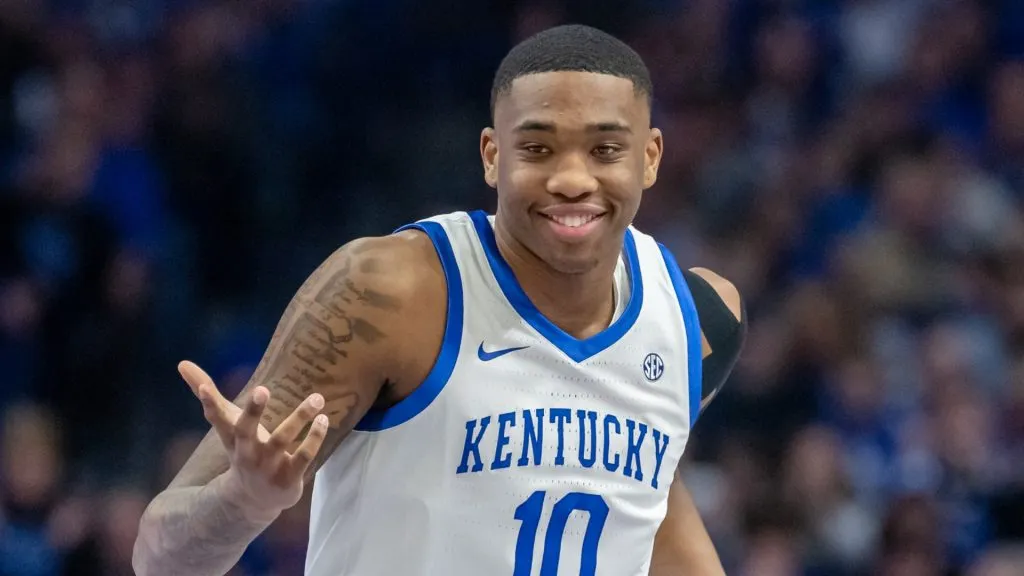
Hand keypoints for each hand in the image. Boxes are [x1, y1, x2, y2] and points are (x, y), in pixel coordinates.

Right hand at [177, 360, 327, 514]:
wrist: (253, 500)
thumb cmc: (243, 450)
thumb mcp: (227, 425)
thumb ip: (209, 396)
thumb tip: (181, 363)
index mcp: (232, 437)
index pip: (217, 418)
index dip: (209, 403)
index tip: (205, 389)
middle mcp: (247, 452)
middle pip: (246, 430)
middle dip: (252, 411)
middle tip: (262, 388)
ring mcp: (268, 466)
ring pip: (283, 439)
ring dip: (300, 417)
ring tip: (317, 398)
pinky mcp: (289, 477)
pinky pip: (303, 456)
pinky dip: (314, 438)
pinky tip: (323, 420)